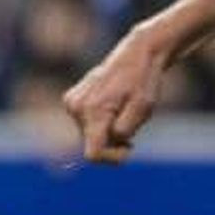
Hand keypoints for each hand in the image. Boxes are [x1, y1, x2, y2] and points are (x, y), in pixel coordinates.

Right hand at [63, 29, 167, 163]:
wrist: (136, 55)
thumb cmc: (143, 81)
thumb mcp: (143, 108)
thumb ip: (124, 130)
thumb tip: (110, 143)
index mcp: (93, 111)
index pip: (93, 154)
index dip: (111, 159)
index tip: (129, 148)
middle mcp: (76, 108)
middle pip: (92, 143)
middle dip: (113, 140)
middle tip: (133, 122)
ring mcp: (71, 103)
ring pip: (89, 134)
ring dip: (107, 129)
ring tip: (123, 108)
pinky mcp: (70, 100)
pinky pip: (85, 123)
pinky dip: (100, 120)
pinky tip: (111, 103)